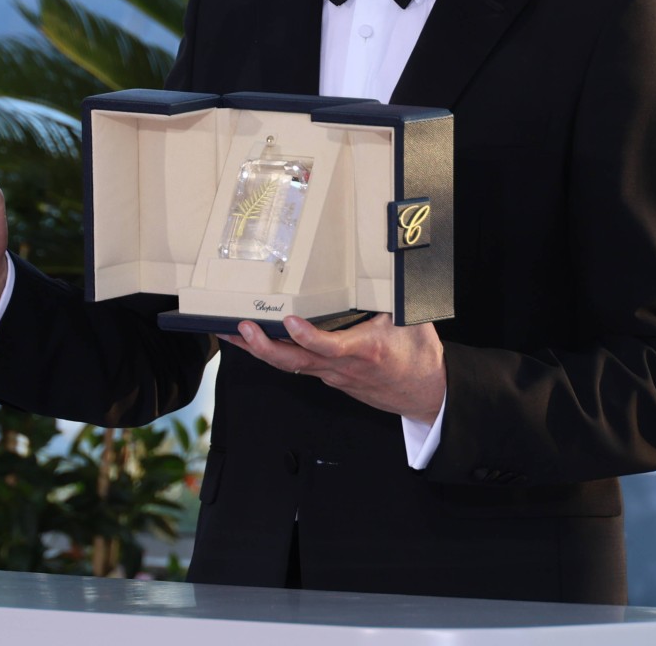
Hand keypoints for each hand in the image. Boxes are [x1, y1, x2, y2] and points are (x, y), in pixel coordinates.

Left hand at [226, 314, 444, 422]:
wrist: (424, 394)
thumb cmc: (418, 356)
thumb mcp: (412, 319)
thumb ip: (394, 294)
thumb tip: (387, 261)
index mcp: (365, 350)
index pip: (330, 346)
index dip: (308, 336)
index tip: (289, 321)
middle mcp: (342, 366)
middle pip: (296, 362)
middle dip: (264, 346)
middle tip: (242, 327)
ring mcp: (332, 375)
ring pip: (290, 364)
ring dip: (258, 350)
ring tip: (231, 332)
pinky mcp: (329, 376)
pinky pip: (297, 365)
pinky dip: (273, 353)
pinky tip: (254, 341)